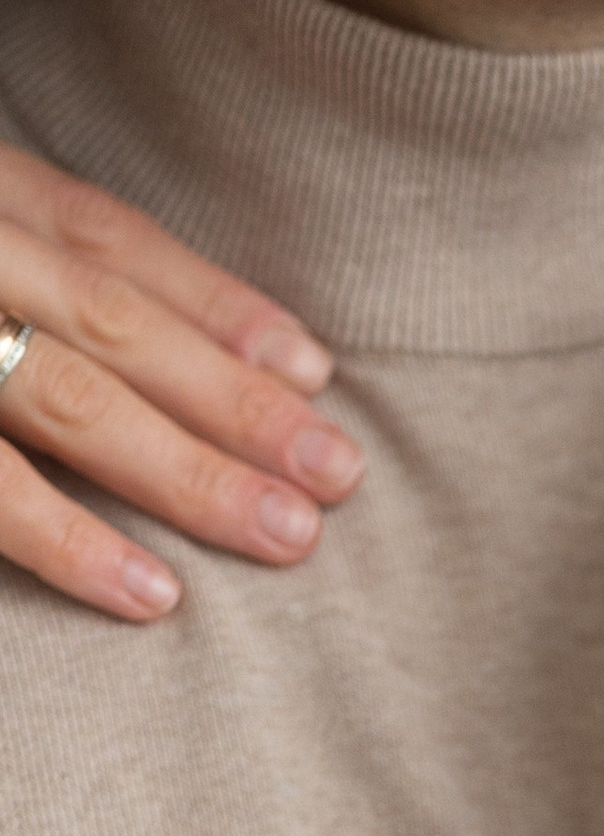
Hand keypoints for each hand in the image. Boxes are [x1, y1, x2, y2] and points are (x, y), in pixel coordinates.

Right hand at [0, 143, 361, 620]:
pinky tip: (155, 596)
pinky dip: (69, 542)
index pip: (107, 240)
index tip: (314, 368)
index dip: (216, 305)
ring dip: (188, 473)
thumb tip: (177, 342)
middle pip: (113, 321)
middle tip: (340, 472)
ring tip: (288, 536)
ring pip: (67, 399)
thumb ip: (25, 259)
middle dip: (236, 400)